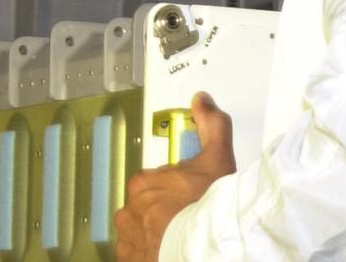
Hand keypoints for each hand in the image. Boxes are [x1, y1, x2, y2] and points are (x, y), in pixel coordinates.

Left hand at [114, 92, 235, 260]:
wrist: (200, 247)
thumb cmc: (205, 206)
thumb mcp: (217, 157)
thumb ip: (212, 125)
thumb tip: (202, 100)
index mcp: (143, 183)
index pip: (153, 182)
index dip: (173, 187)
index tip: (187, 194)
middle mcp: (129, 212)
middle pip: (144, 207)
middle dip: (162, 211)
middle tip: (186, 215)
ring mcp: (128, 240)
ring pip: (138, 233)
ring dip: (153, 234)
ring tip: (177, 237)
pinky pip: (136, 256)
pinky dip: (148, 254)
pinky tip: (168, 251)